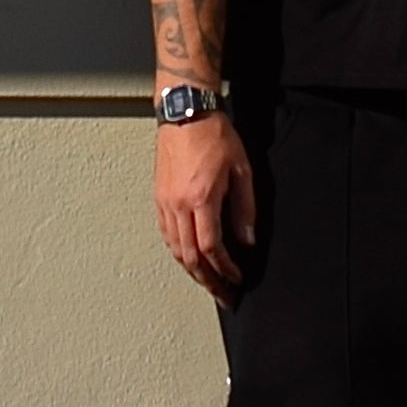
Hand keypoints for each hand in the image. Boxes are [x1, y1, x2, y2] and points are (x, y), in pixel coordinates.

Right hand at [155, 108, 257, 303]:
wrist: (185, 112)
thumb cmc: (215, 135)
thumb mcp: (241, 170)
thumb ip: (245, 210)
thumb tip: (246, 241)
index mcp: (201, 199)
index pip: (211, 248)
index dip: (225, 269)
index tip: (237, 278)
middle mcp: (179, 205)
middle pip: (190, 257)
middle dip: (208, 281)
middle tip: (222, 295)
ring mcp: (165, 202)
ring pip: (175, 250)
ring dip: (192, 271)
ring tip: (208, 282)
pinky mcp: (159, 197)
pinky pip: (166, 235)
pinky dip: (178, 252)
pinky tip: (189, 258)